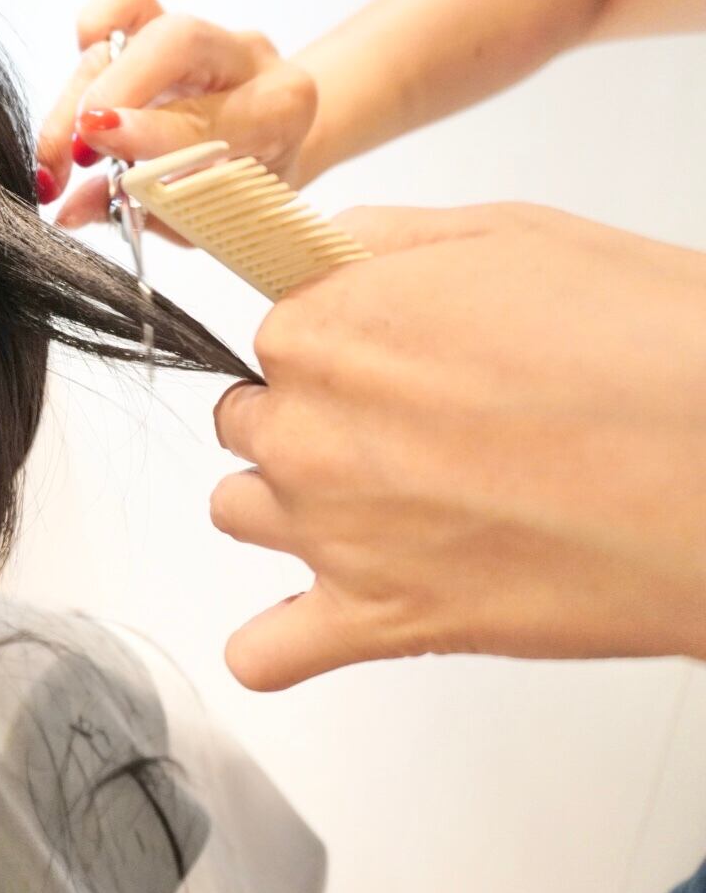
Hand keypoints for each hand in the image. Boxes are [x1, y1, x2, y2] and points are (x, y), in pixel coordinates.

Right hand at [35, 0, 318, 235]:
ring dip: (78, 91)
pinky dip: (91, 36)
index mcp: (278, 111)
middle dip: (110, 87)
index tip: (97, 141)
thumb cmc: (240, 190)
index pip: (210, 114)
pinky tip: (74, 96)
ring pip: (132, 27)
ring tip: (55, 159)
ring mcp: (203, 33)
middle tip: (72, 147)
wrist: (270, 149)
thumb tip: (71, 211)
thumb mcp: (207, 217)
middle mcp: (245, 59)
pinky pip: (125, 2)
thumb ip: (141, 210)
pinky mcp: (166, 19)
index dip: (148, 128)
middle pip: (175, 41)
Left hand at [210, 204, 705, 689]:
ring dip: (286, 508)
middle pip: (250, 424)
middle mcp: (308, 432)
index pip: (271, 335)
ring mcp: (334, 534)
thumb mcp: (516, 238)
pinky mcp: (381, 623)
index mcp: (327, 331)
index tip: (379, 356)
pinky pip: (265, 654)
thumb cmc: (651, 353)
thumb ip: (391, 242)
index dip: (331, 343)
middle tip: (398, 426)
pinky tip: (315, 619)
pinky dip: (278, 644)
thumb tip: (329, 248)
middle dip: (307, 420)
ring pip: (241, 515)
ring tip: (373, 504)